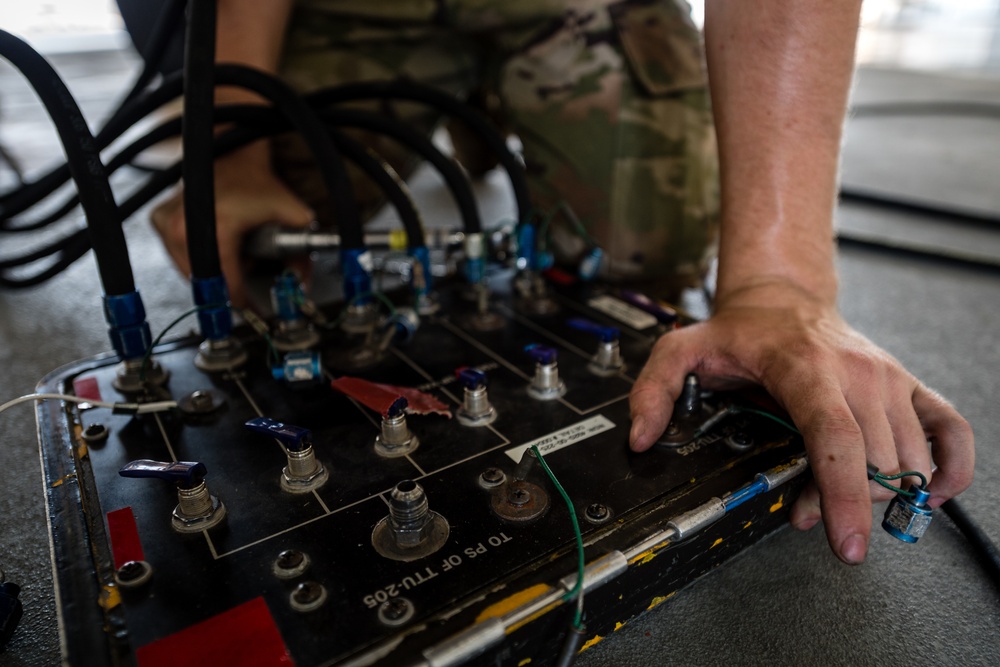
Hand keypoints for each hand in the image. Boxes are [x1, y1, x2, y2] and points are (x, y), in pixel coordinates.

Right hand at [151, 144, 312, 305]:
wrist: (233, 156)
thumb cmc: (258, 183)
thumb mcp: (290, 216)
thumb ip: (302, 252)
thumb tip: (301, 284)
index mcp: (216, 227)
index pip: (226, 282)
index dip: (241, 299)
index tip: (250, 308)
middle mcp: (184, 226)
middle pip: (206, 281)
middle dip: (227, 284)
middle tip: (245, 271)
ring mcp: (167, 223)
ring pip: (189, 272)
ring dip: (212, 272)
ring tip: (232, 251)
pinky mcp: (158, 220)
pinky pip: (178, 257)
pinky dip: (196, 259)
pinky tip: (213, 242)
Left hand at [628, 281, 973, 563]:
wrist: (784, 296)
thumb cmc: (741, 329)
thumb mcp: (682, 350)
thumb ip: (655, 390)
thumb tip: (641, 437)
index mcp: (804, 368)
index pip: (835, 438)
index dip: (843, 495)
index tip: (845, 541)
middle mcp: (857, 374)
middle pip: (874, 461)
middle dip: (846, 505)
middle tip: (806, 511)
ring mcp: (888, 380)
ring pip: (908, 459)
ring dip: (880, 495)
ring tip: (836, 496)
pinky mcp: (908, 386)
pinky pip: (950, 430)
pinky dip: (949, 469)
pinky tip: (929, 492)